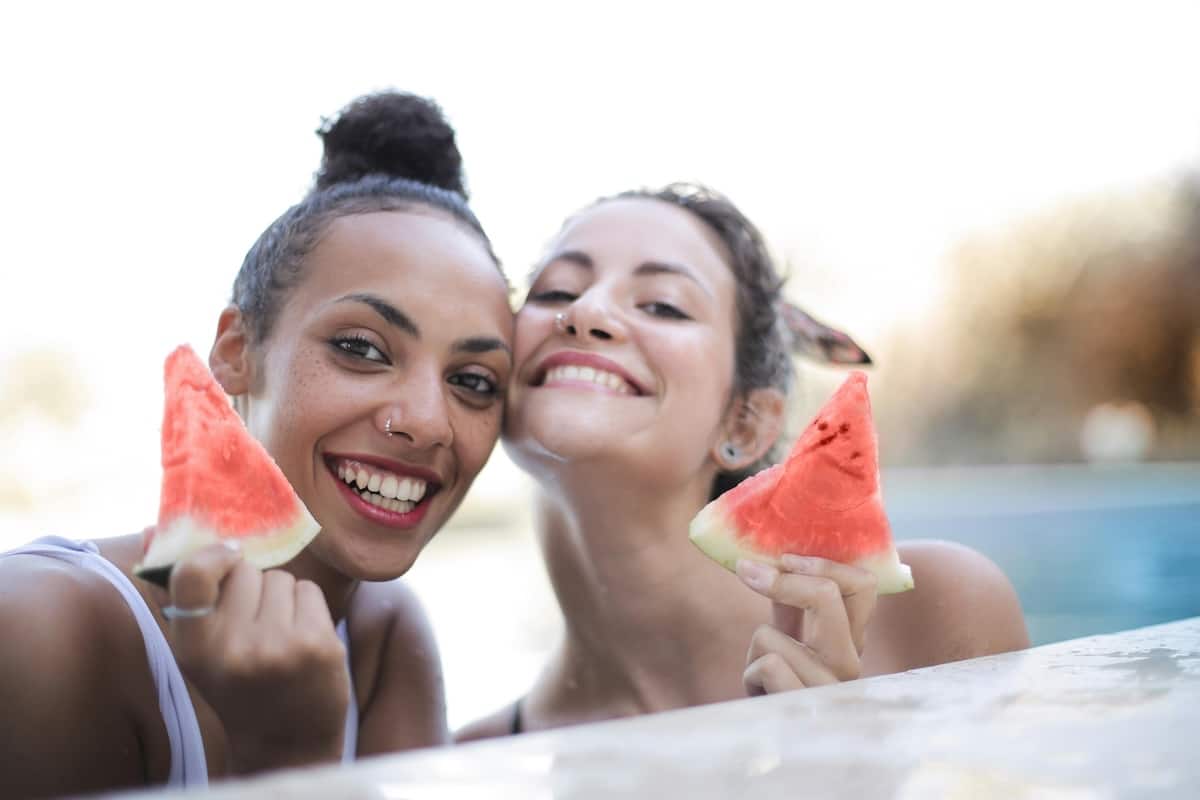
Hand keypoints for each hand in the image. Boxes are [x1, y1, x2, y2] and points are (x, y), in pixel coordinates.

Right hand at [165, 544, 349, 773]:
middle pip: (247, 571)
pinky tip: (302, 639)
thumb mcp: (198, 648)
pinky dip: (308, 607)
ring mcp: (279, 647)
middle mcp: (234, 649)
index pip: (192, 574)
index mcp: (194, 649)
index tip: (227, 559)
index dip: (212, 556)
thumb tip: (150, 531)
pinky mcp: (317, 645)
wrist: (287, 739)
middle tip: (255, 625)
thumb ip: (179, 593)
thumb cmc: (238, 683)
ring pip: (281, 578)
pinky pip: (309, 590)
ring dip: (282, 598)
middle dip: (253, 587)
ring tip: (278, 635)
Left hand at [736, 554, 877, 695]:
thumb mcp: (791, 639)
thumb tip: (766, 560)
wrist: (774, 742)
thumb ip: (790, 604)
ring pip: (773, 635)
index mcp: (852, 640)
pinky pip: (767, 667)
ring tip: (764, 674)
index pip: (863, 586)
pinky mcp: (805, 707)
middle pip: (826, 594)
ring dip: (756, 648)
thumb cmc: (783, 685)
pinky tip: (761, 693)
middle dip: (782, 582)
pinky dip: (751, 675)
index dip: (822, 564)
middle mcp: (850, 663)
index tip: (785, 559)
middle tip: (750, 572)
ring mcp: (831, 687)